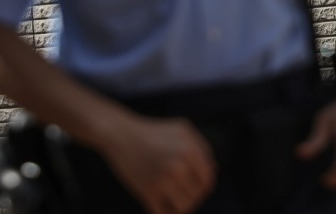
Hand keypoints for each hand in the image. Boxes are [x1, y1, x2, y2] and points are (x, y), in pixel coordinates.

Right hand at [100, 113, 216, 213]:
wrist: (121, 135)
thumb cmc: (153, 132)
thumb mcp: (182, 130)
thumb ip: (201, 148)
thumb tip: (215, 170)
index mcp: (191, 150)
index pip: (208, 180)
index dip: (204, 188)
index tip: (195, 189)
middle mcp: (180, 165)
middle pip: (197, 195)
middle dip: (192, 197)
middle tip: (180, 194)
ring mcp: (163, 179)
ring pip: (183, 207)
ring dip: (179, 207)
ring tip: (172, 201)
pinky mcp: (147, 191)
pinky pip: (163, 213)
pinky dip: (166, 213)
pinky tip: (161, 205)